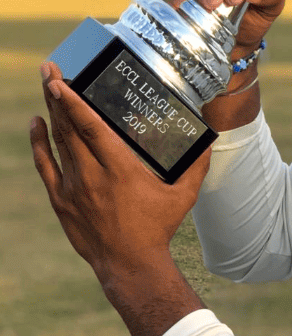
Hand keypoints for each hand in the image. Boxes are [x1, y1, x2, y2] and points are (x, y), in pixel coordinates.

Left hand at [31, 62, 210, 290]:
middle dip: (56, 96)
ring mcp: (73, 189)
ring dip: (51, 112)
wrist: (130, 266)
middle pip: (68, 128)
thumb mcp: (183, 196)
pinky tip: (36, 122)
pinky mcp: (62, 201)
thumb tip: (210, 139)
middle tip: (49, 69)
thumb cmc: (158, 228)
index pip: (90, 128)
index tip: (60, 80)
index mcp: (120, 170)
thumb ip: (196, 165)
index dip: (73, 102)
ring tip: (47, 86)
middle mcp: (92, 176)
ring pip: (57, 143)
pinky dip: (39, 143)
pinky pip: (46, 166)